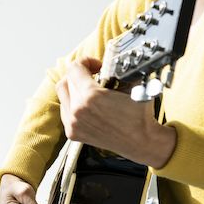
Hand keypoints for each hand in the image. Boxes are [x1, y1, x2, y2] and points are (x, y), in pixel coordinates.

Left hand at [55, 57, 176, 167]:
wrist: (140, 141)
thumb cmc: (139, 115)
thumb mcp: (131, 84)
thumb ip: (115, 70)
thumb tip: (108, 62)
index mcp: (90, 97)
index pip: (74, 68)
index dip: (86, 62)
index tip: (96, 65)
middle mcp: (77, 111)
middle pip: (66, 80)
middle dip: (80, 73)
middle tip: (93, 74)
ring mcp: (73, 123)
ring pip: (63, 95)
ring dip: (74, 87)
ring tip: (89, 88)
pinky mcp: (72, 132)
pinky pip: (65, 110)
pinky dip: (72, 102)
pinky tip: (86, 103)